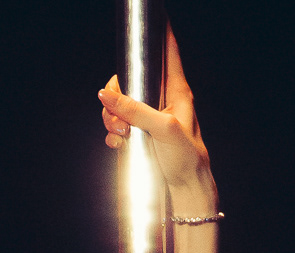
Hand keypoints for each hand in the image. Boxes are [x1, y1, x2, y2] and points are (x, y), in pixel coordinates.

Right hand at [99, 27, 214, 200]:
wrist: (186, 192)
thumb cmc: (187, 161)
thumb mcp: (164, 131)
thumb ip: (135, 111)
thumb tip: (106, 95)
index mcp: (177, 91)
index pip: (168, 52)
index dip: (161, 31)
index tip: (157, 12)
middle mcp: (162, 100)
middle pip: (131, 77)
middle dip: (117, 94)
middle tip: (119, 118)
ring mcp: (150, 117)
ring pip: (120, 103)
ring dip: (112, 117)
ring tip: (121, 136)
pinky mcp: (141, 134)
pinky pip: (118, 124)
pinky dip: (114, 133)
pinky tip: (120, 145)